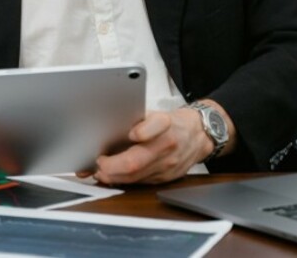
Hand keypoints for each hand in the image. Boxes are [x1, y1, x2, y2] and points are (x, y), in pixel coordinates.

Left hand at [87, 108, 213, 184]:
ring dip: (114, 176)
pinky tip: (113, 176)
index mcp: (165, 123)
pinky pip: (141, 183)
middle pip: (137, 161)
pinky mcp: (166, 178)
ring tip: (101, 171)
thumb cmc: (171, 123)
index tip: (131, 134)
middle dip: (112, 166)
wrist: (197, 135)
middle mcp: (168, 145)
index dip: (142, 131)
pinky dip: (124, 180)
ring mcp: (168, 164)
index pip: (156, 125)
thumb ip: (133, 120)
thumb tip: (105, 129)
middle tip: (99, 163)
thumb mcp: (154, 113)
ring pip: (136, 177)